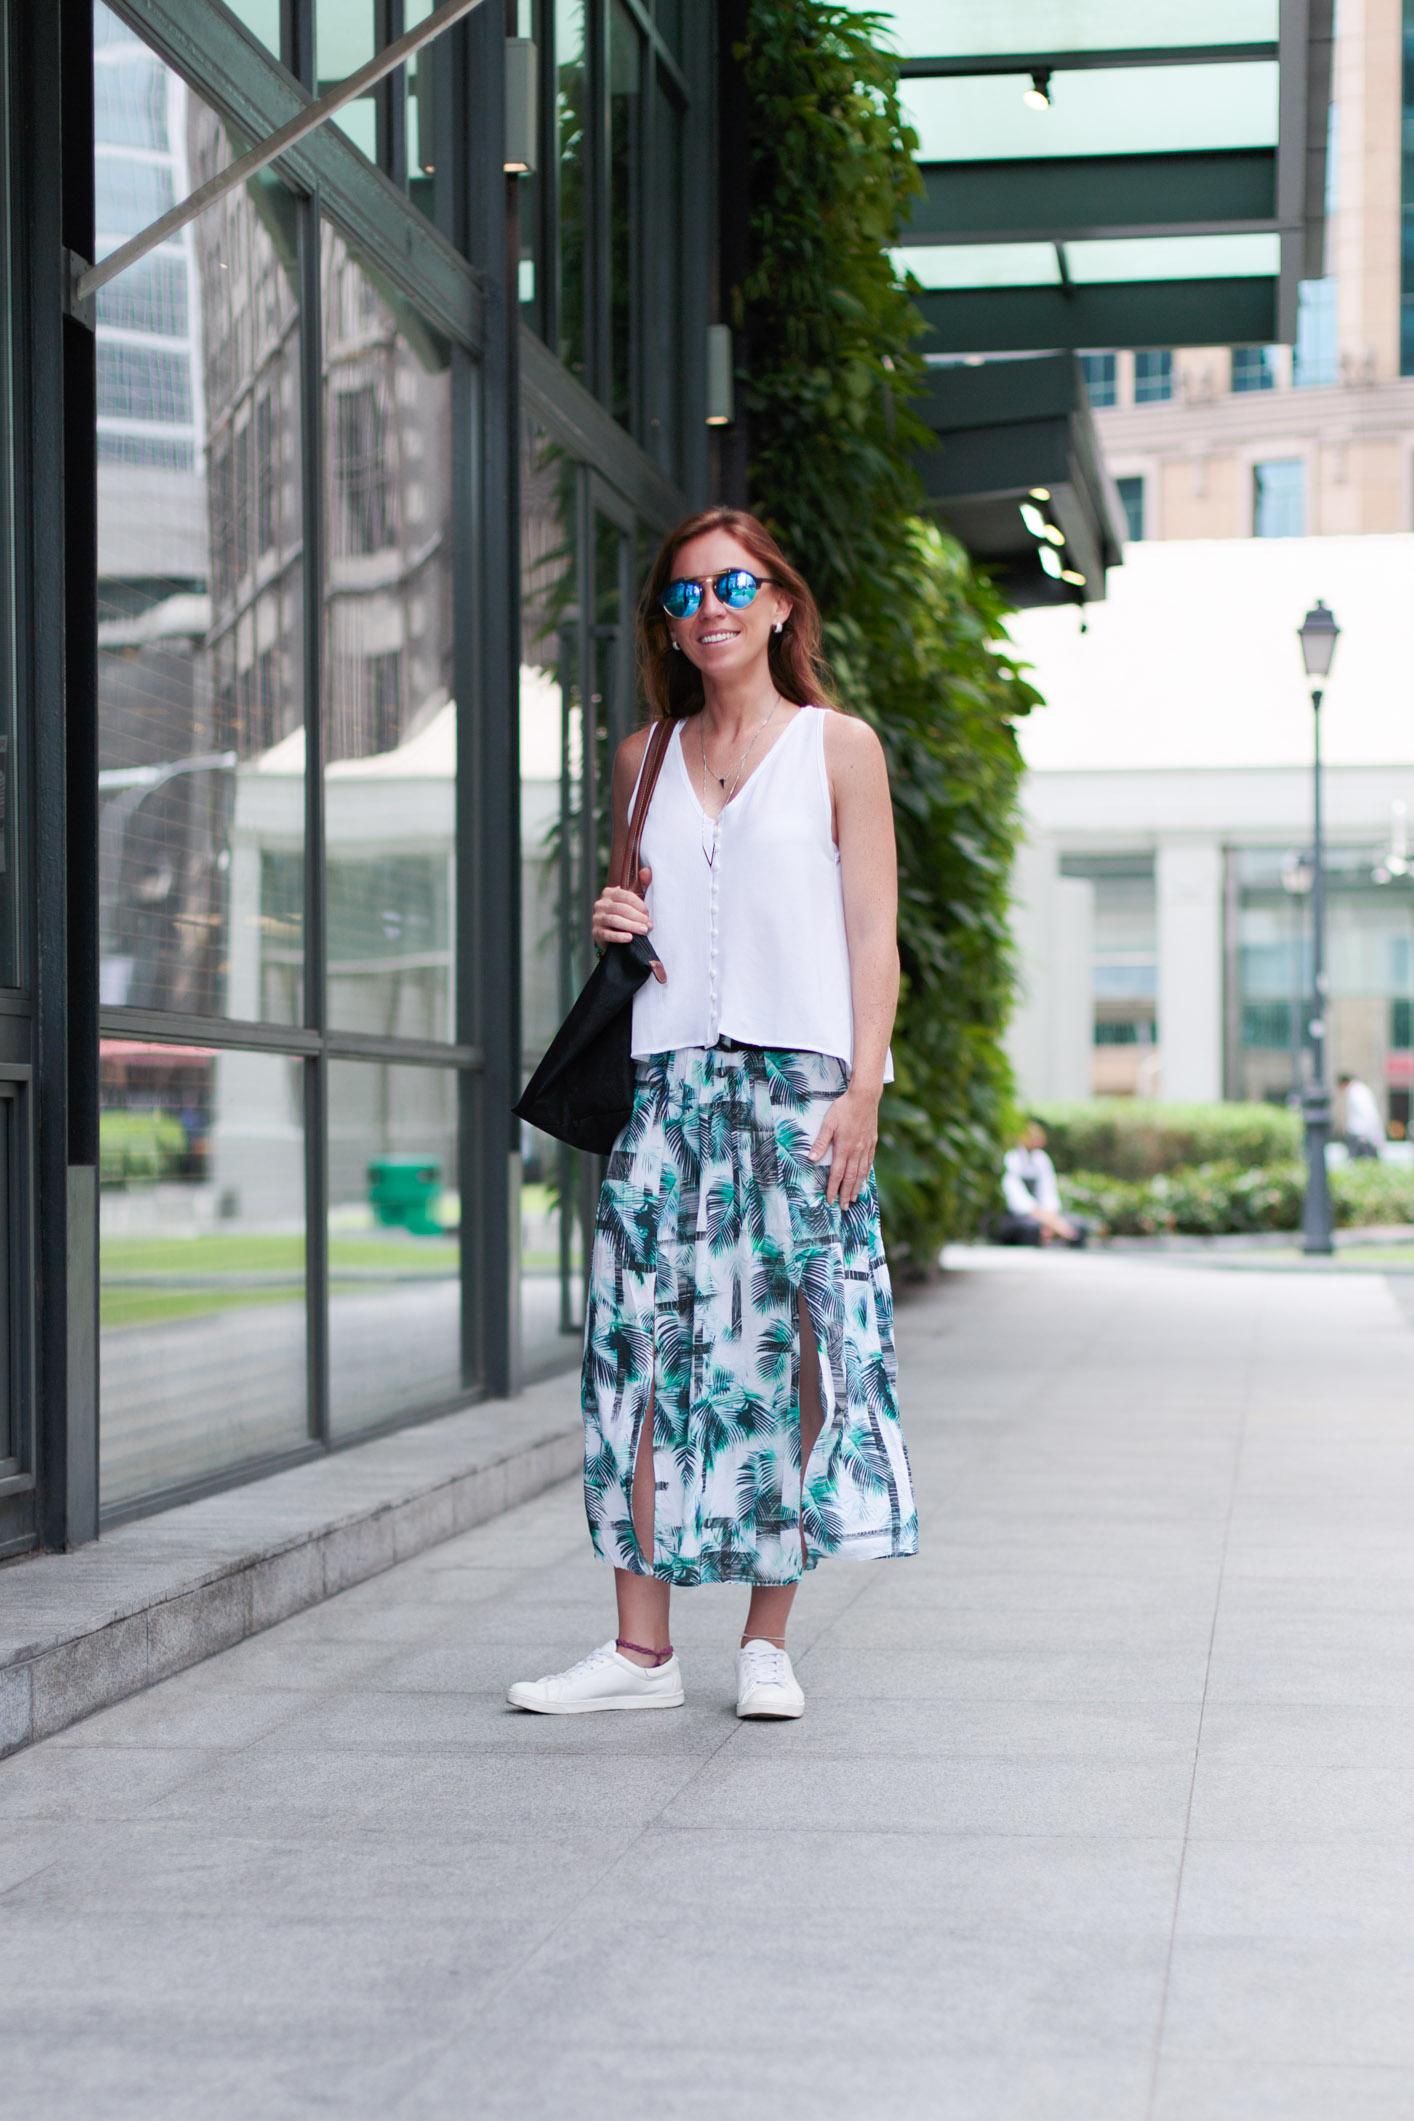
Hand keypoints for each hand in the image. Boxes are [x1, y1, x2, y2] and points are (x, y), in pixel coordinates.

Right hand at [591, 866, 665, 981]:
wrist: (612, 933)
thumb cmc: (626, 914)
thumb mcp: (633, 899)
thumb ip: (641, 884)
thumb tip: (647, 870)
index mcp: (609, 893)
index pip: (625, 896)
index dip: (639, 905)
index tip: (648, 913)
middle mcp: (601, 904)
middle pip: (621, 909)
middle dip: (637, 917)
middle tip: (649, 925)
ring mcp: (597, 918)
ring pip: (615, 920)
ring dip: (631, 926)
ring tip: (643, 931)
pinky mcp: (596, 932)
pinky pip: (607, 934)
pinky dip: (619, 936)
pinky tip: (629, 938)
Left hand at [808, 1085, 878, 1207]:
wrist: (865, 1097)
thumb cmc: (843, 1108)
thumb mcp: (828, 1123)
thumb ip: (820, 1142)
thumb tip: (811, 1159)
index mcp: (844, 1148)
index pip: (837, 1174)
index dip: (833, 1189)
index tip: (830, 1200)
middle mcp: (856, 1151)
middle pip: (850, 1178)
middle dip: (846, 1194)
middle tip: (844, 1207)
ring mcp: (865, 1148)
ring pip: (861, 1173)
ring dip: (857, 1187)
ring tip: (854, 1198)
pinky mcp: (872, 1142)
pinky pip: (869, 1162)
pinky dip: (866, 1174)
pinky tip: (864, 1179)